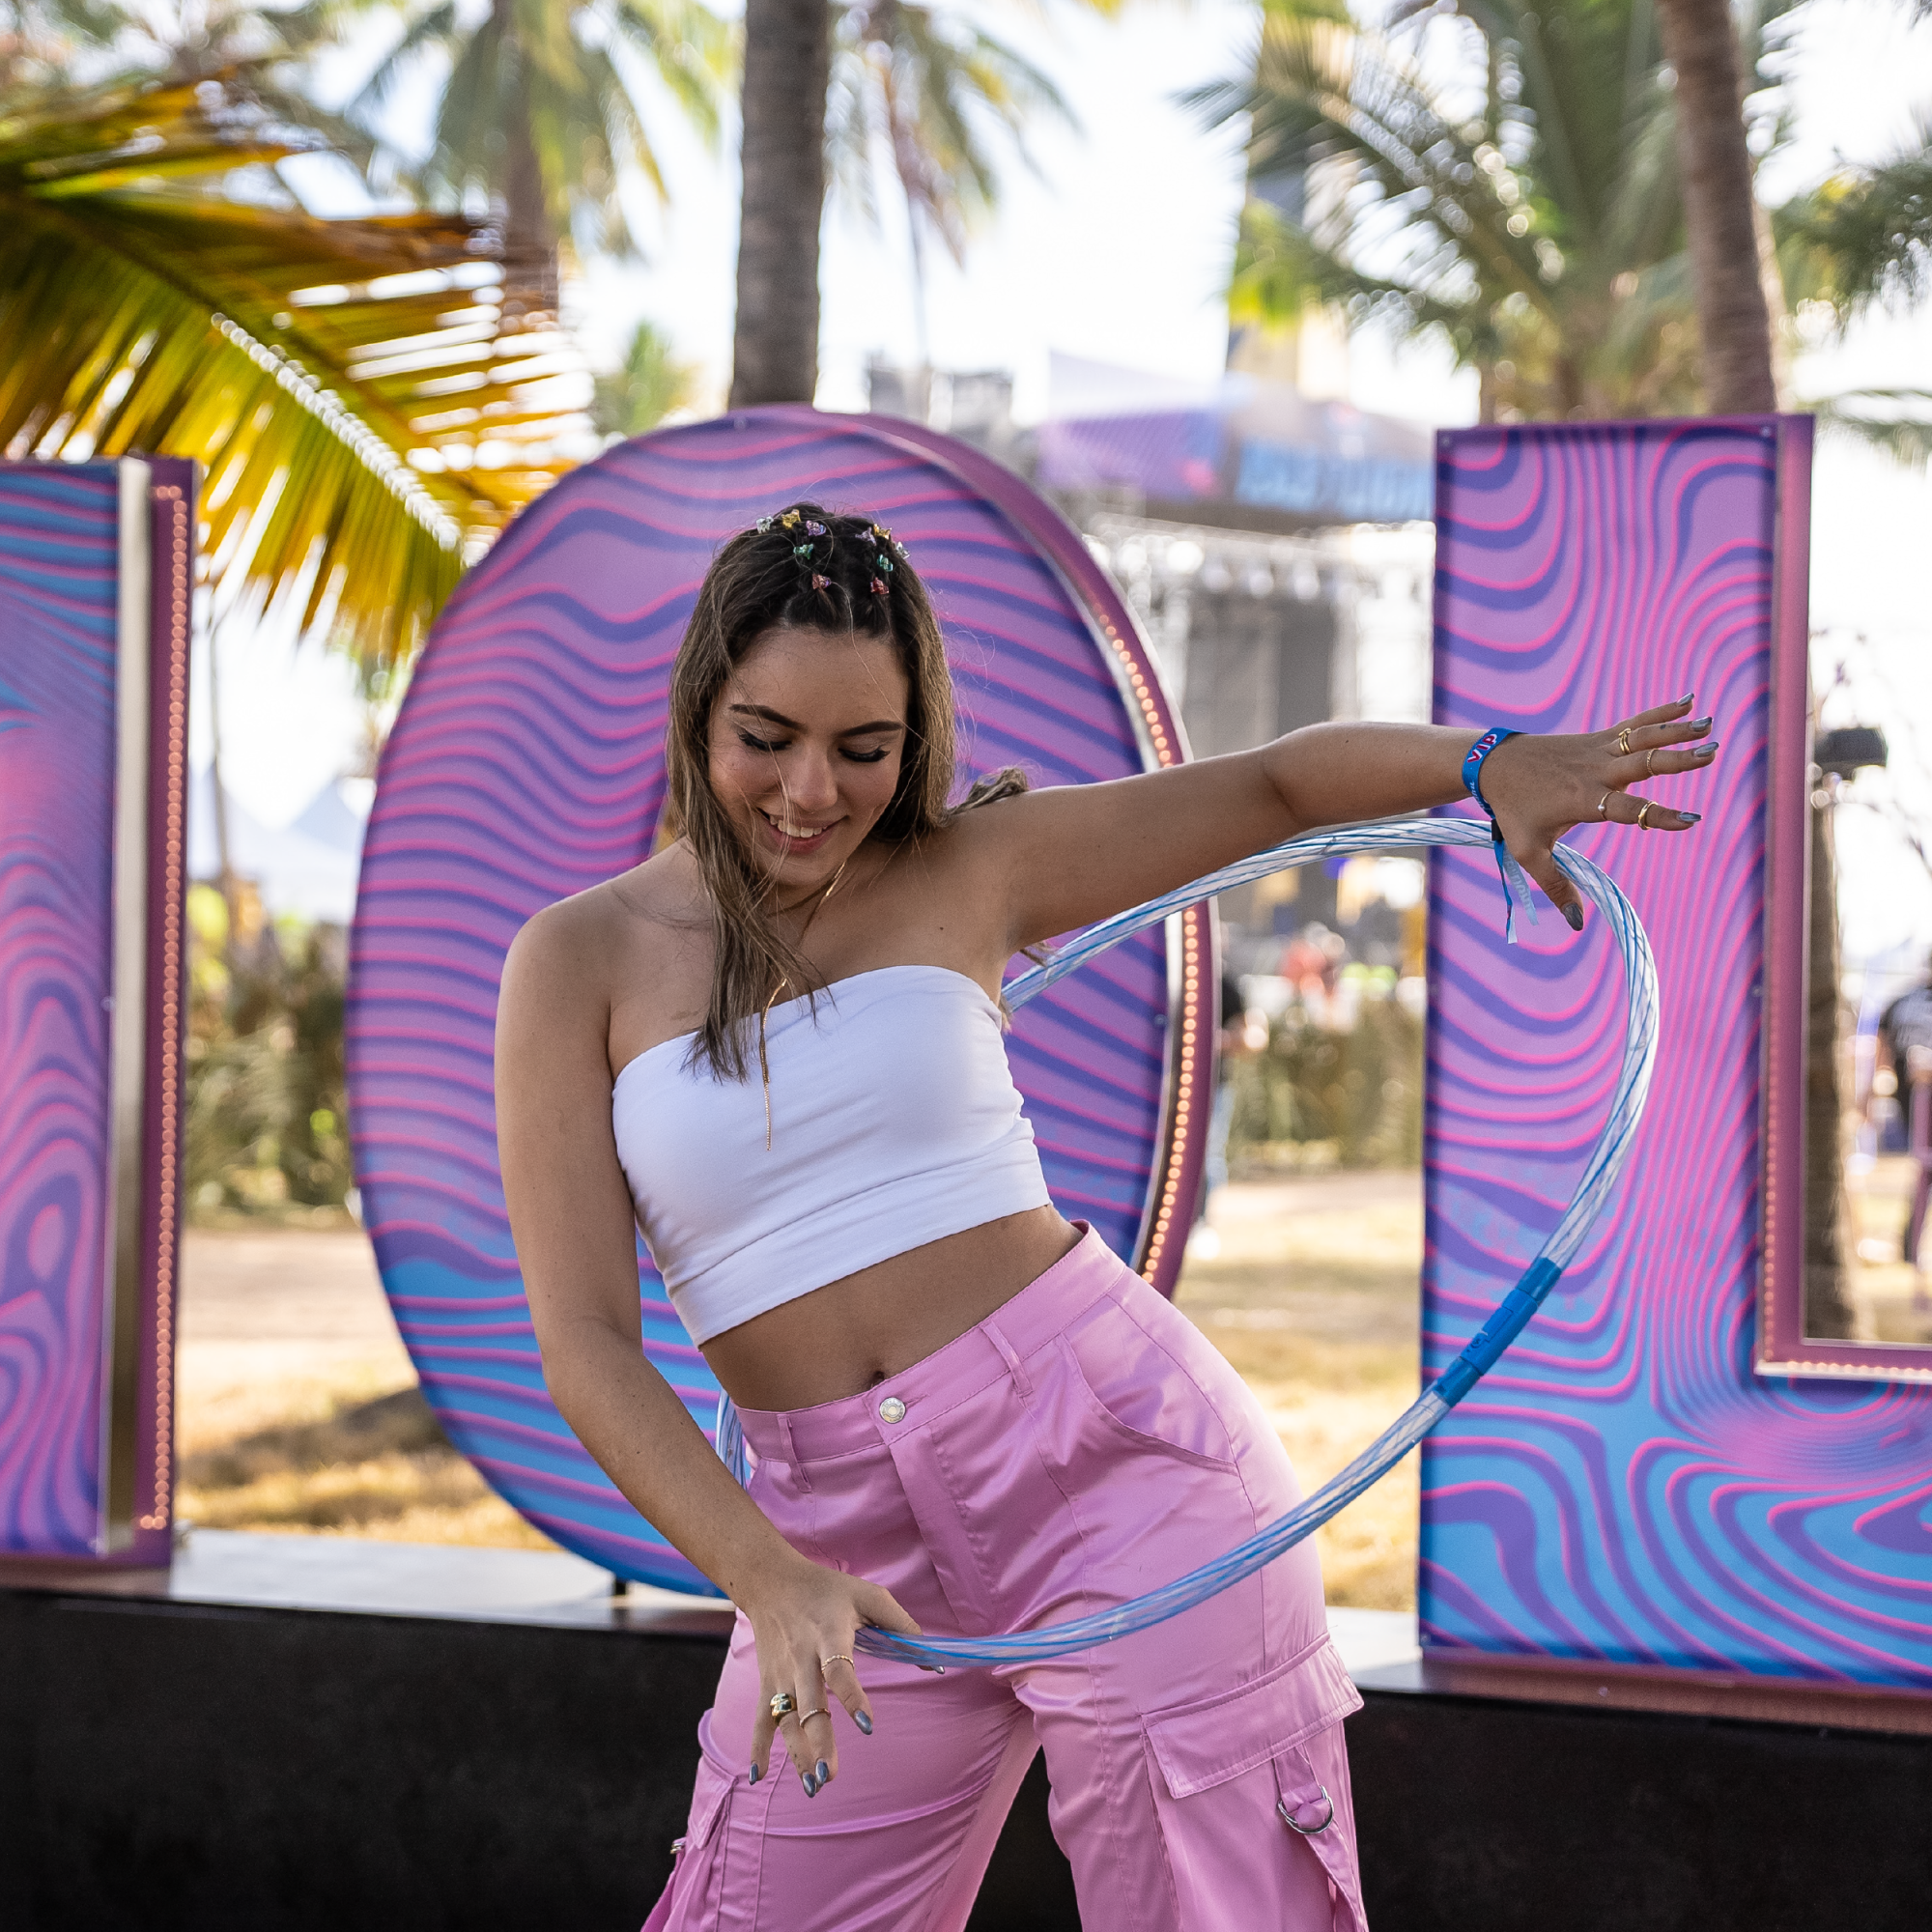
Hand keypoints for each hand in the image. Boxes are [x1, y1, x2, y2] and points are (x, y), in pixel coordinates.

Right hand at [743, 1551, 921, 1796]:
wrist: (771, 1581)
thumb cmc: (828, 1589)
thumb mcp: (868, 1595)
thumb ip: (901, 1625)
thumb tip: (934, 1662)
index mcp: (828, 1634)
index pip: (839, 1669)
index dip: (852, 1696)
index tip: (867, 1725)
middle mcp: (801, 1658)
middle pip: (809, 1703)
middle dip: (818, 1741)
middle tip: (828, 1775)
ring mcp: (781, 1674)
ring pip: (787, 1719)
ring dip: (797, 1754)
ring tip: (813, 1787)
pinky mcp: (767, 1683)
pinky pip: (760, 1719)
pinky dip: (757, 1748)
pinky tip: (757, 1777)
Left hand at [1480, 694, 1716, 930]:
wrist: (1493, 765)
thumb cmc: (1512, 812)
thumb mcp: (1528, 852)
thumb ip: (1556, 885)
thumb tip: (1578, 925)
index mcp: (1584, 801)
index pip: (1628, 809)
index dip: (1659, 815)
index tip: (1691, 820)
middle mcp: (1595, 772)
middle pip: (1643, 763)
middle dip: (1678, 759)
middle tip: (1713, 752)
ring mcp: (1598, 751)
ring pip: (1643, 737)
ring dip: (1677, 730)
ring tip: (1710, 725)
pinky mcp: (1597, 738)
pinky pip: (1634, 723)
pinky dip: (1661, 712)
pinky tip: (1690, 701)